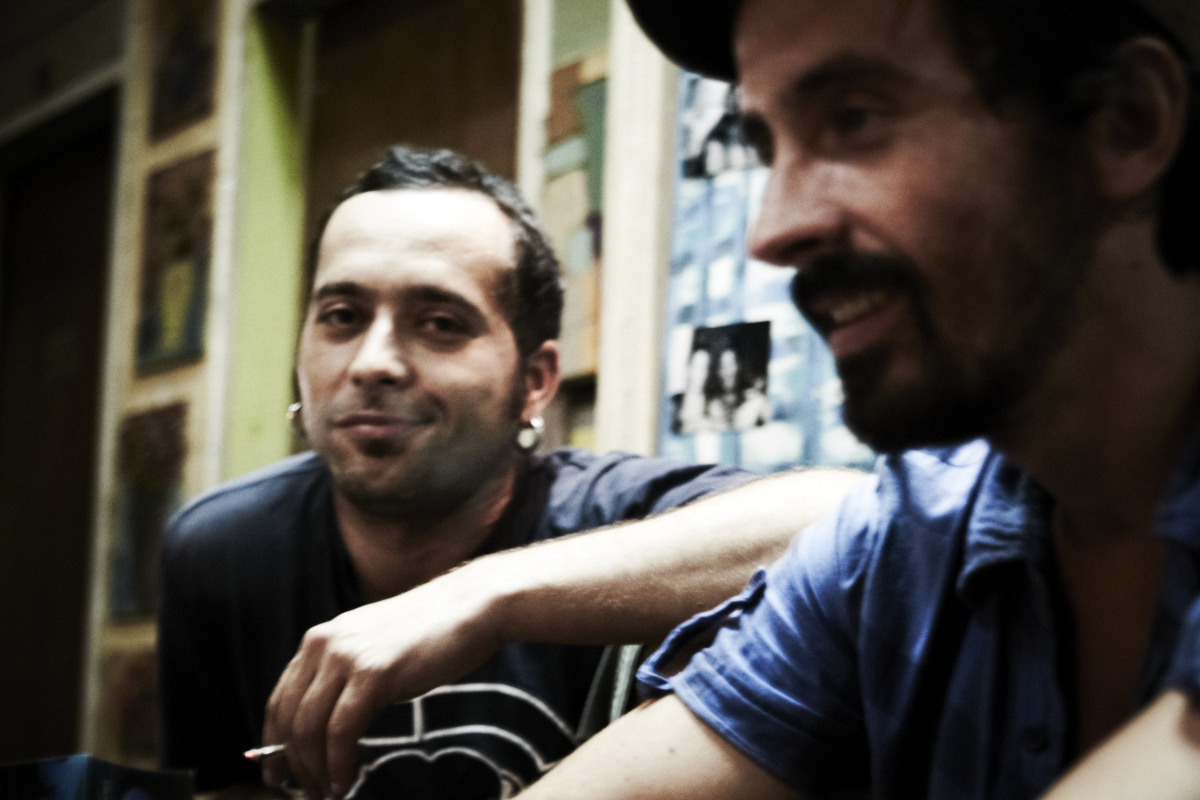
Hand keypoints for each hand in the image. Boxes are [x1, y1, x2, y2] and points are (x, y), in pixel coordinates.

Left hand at [260, 562, 503, 798]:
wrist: (473, 605)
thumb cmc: (432, 632)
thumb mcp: (375, 648)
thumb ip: (347, 675)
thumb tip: (329, 722)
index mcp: (320, 639)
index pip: (280, 700)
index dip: (274, 743)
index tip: (280, 773)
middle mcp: (324, 644)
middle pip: (288, 718)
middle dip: (291, 764)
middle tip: (304, 793)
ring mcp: (347, 656)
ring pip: (309, 728)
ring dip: (313, 771)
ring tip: (327, 793)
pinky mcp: (373, 673)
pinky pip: (340, 731)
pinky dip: (338, 764)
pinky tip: (345, 782)